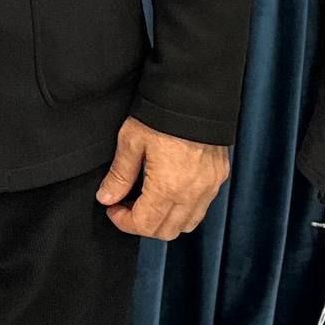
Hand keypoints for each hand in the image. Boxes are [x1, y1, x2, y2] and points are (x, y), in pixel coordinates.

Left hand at [96, 119, 228, 239]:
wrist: (195, 93)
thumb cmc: (161, 114)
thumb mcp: (131, 141)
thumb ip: (120, 174)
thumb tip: (106, 198)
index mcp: (168, 188)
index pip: (145, 225)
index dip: (124, 222)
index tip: (112, 208)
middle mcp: (193, 194)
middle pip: (167, 231)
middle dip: (143, 225)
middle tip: (127, 206)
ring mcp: (209, 187)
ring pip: (188, 224)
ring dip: (166, 221)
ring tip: (148, 201)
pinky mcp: (219, 177)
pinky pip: (202, 207)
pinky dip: (184, 209)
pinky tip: (171, 192)